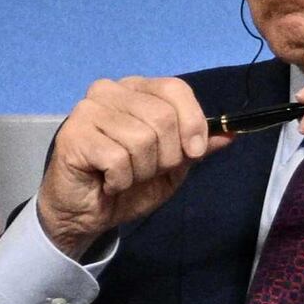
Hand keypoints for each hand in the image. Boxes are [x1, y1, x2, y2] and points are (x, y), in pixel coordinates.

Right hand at [31, 76, 222, 260]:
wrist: (85, 214)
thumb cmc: (126, 185)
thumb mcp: (173, 167)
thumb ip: (197, 147)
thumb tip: (230, 134)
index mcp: (136, 90)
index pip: (175, 89)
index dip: (193, 121)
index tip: (195, 152)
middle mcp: (110, 91)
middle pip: (162, 116)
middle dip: (166, 156)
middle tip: (146, 171)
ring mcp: (88, 111)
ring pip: (141, 139)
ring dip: (141, 171)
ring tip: (124, 177)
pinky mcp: (73, 135)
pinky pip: (117, 158)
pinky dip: (120, 180)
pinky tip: (107, 182)